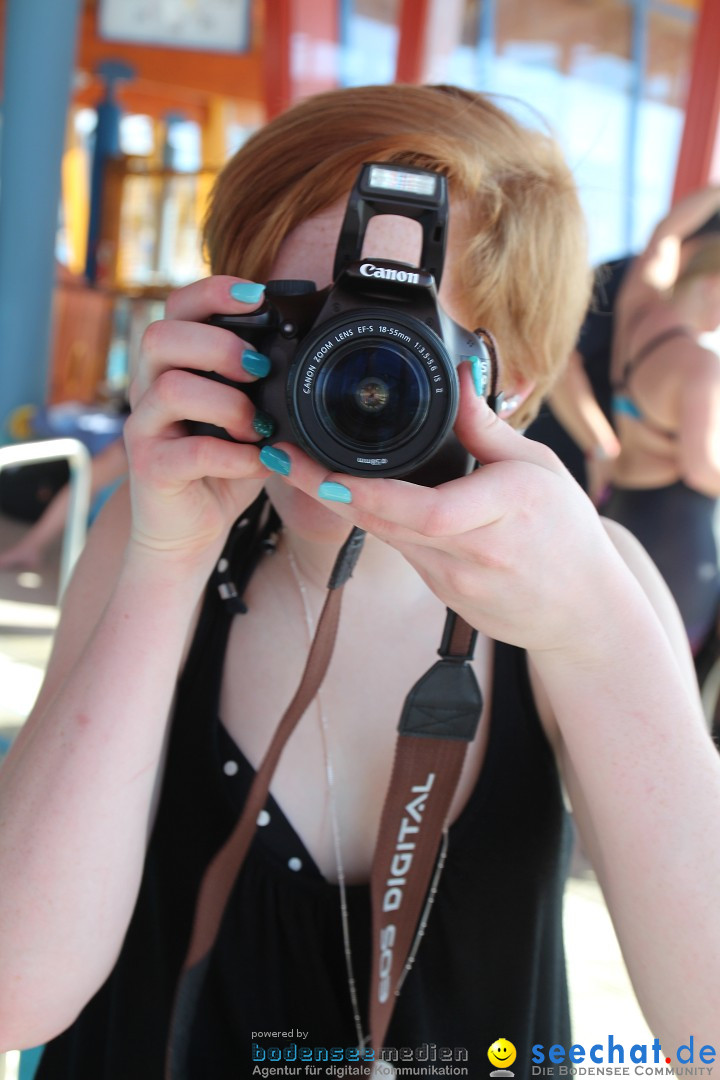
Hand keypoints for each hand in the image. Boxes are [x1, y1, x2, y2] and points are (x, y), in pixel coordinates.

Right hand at [124, 276, 270, 570]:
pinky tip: (257, 461)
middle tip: (259, 370)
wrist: (191, 530)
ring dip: (227, 402)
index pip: (177, 307)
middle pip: (160, 336)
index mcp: (171, 365)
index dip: (213, 292)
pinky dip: (233, 455)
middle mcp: (148, 389)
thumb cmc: (222, 466)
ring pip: (170, 388)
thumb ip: (265, 385)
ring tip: (257, 424)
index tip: (257, 295)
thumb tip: (310, 352)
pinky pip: (189, 451)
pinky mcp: (150, 469)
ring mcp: (145, 428)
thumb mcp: (249, 416)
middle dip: (218, 345)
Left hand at [262, 364, 628, 653]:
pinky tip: (347, 494)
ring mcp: (454, 580)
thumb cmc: (566, 535)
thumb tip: (459, 375)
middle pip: (385, 522)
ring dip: (339, 502)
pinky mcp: (441, 592)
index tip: (325, 472)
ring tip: (298, 464)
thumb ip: (488, 426)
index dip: (369, 495)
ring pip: (384, 536)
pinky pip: (399, 550)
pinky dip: (372, 520)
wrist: (582, 612)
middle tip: (281, 454)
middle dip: (325, 488)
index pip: (428, 511)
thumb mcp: (538, 467)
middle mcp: (473, 552)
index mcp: (503, 512)